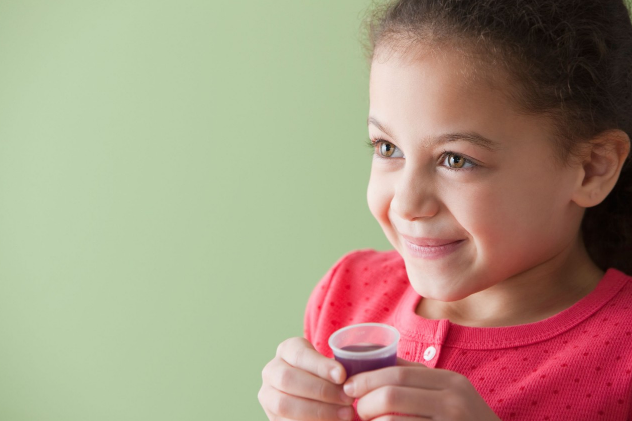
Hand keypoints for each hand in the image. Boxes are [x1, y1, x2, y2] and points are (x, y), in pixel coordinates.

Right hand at [258, 337, 355, 420]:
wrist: (311, 391)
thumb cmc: (327, 375)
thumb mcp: (329, 365)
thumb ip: (336, 369)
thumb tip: (350, 380)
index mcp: (287, 349)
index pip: (300, 355)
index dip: (320, 366)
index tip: (342, 376)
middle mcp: (272, 370)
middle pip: (288, 379)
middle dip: (321, 391)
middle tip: (348, 399)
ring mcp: (268, 395)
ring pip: (284, 404)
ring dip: (318, 411)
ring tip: (345, 414)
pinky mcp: (272, 417)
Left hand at [342, 358, 500, 420]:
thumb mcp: (449, 392)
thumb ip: (416, 376)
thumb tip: (375, 358)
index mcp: (451, 382)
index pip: (398, 373)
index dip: (367, 378)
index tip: (349, 386)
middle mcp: (453, 403)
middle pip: (391, 395)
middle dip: (365, 402)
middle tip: (356, 409)